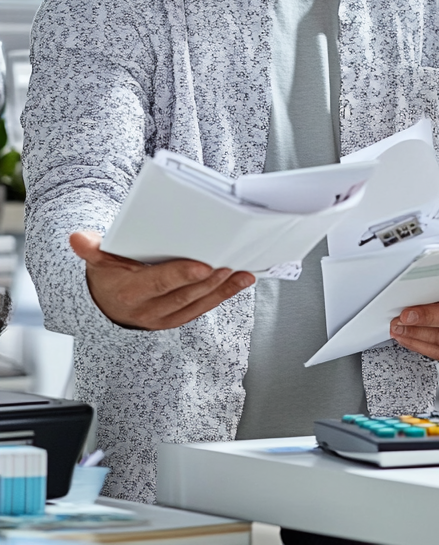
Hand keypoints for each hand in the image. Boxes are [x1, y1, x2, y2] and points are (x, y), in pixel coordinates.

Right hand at [70, 231, 254, 330]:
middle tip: (231, 264)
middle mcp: (148, 310)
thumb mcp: (98, 259)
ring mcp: (165, 318)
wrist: (108, 301)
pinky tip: (241, 280)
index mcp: (129, 293)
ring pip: (198, 304)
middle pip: (184, 295)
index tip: (204, 265)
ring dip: (223, 288)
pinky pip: (204, 307)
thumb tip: (78, 239)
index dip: (181, 275)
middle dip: (210, 280)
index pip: (158, 283)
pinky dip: (224, 293)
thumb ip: (92, 249)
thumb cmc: (109, 274)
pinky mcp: (178, 318)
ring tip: (242, 272)